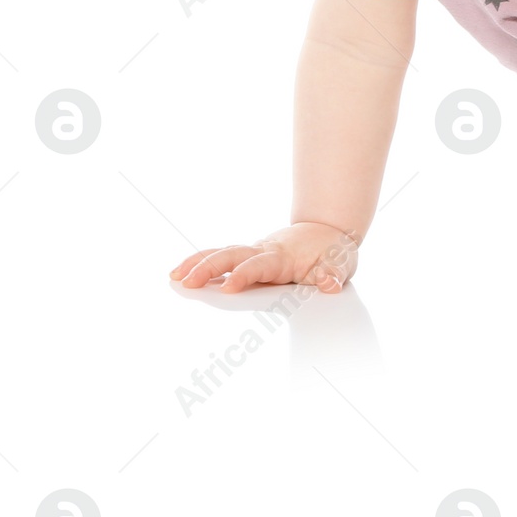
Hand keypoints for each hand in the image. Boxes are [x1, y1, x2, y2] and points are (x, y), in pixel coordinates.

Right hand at [169, 222, 358, 293]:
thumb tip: (330, 284)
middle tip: (187, 282)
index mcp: (283, 256)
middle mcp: (264, 251)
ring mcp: (254, 252)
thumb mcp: (342, 263)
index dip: (244, 275)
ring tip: (174, 276)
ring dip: (198, 263)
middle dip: (208, 267)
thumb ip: (334, 274)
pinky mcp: (248, 257)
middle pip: (231, 255)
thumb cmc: (333, 250)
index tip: (228, 287)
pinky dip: (201, 262)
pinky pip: (222, 257)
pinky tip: (181, 273)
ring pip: (221, 253)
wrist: (329, 229)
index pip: (259, 265)